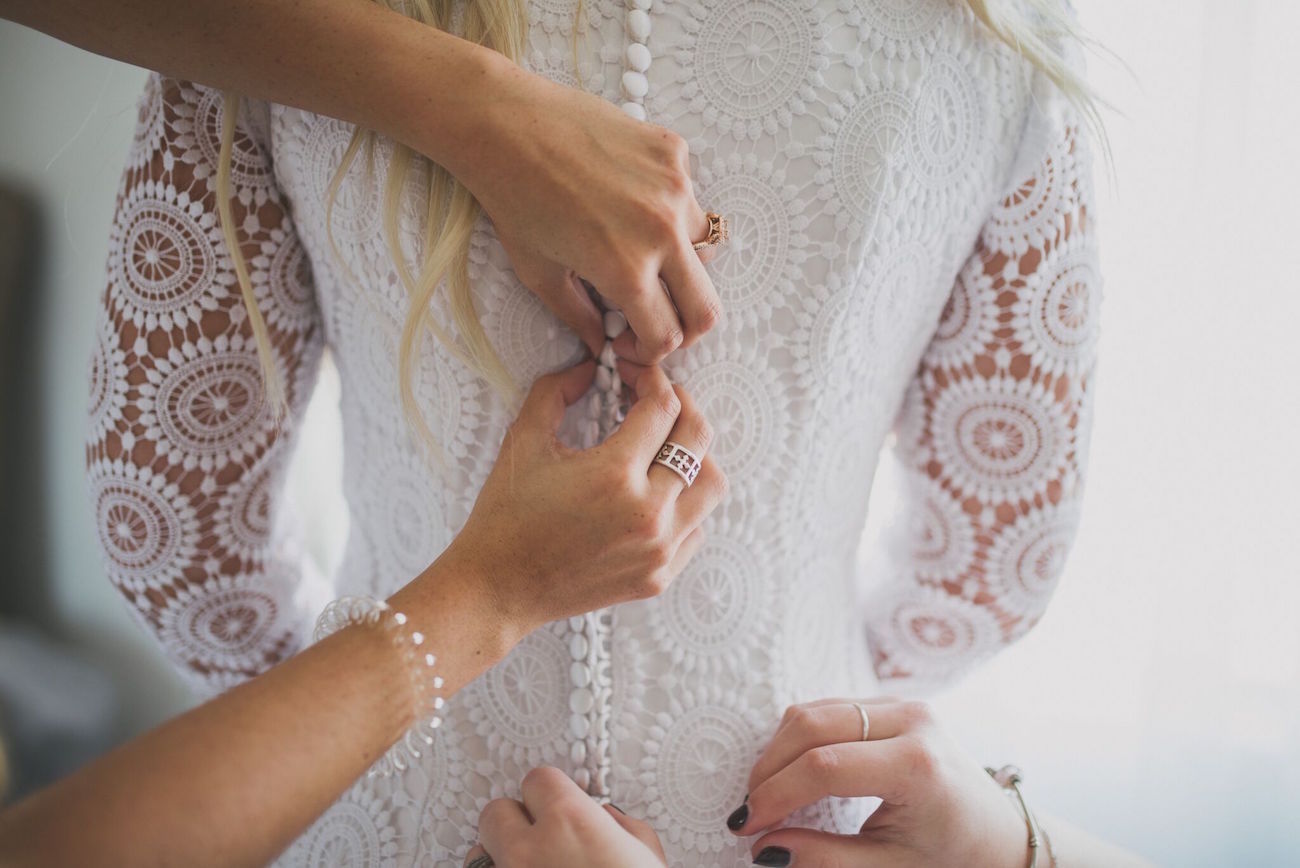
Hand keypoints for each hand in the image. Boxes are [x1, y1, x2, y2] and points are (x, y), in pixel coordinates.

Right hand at [427, 358, 726, 638]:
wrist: (497, 588)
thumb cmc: (505, 516)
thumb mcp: (524, 440)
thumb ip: (557, 390)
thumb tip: (590, 367)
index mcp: (614, 475)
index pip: (662, 407)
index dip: (652, 379)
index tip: (637, 375)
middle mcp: (647, 513)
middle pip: (698, 438)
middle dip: (682, 406)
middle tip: (659, 400)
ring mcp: (658, 550)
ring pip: (711, 486)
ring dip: (695, 456)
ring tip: (666, 447)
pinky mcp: (659, 577)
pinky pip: (697, 528)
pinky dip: (686, 504)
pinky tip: (656, 493)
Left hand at [457, 61, 722, 363]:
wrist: (505, 124)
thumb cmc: (513, 200)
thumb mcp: (540, 274)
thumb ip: (579, 317)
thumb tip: (600, 345)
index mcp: (626, 270)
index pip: (667, 336)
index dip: (649, 349)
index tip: (630, 338)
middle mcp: (661, 231)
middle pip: (706, 309)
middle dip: (684, 324)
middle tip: (656, 314)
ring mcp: (673, 187)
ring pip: (702, 248)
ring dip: (679, 260)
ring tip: (638, 245)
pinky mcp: (673, 151)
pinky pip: (688, 196)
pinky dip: (669, 208)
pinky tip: (628, 196)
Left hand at [464, 767, 665, 867]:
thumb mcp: (646, 856)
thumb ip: (620, 827)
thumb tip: (604, 819)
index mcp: (570, 822)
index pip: (537, 779)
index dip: (550, 793)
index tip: (558, 806)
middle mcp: (528, 850)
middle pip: (495, 812)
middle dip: (515, 823)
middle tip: (539, 840)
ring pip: (477, 856)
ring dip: (500, 860)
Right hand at [726, 699, 1031, 867]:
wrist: (1001, 835)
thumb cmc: (953, 856)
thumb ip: (826, 860)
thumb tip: (764, 850)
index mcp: (918, 766)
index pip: (824, 767)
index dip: (776, 795)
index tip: (747, 827)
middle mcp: (912, 721)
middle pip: (810, 725)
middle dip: (769, 770)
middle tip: (750, 813)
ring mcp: (903, 705)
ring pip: (813, 710)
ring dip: (779, 751)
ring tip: (768, 797)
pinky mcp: (892, 703)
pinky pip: (828, 708)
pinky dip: (799, 739)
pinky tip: (792, 775)